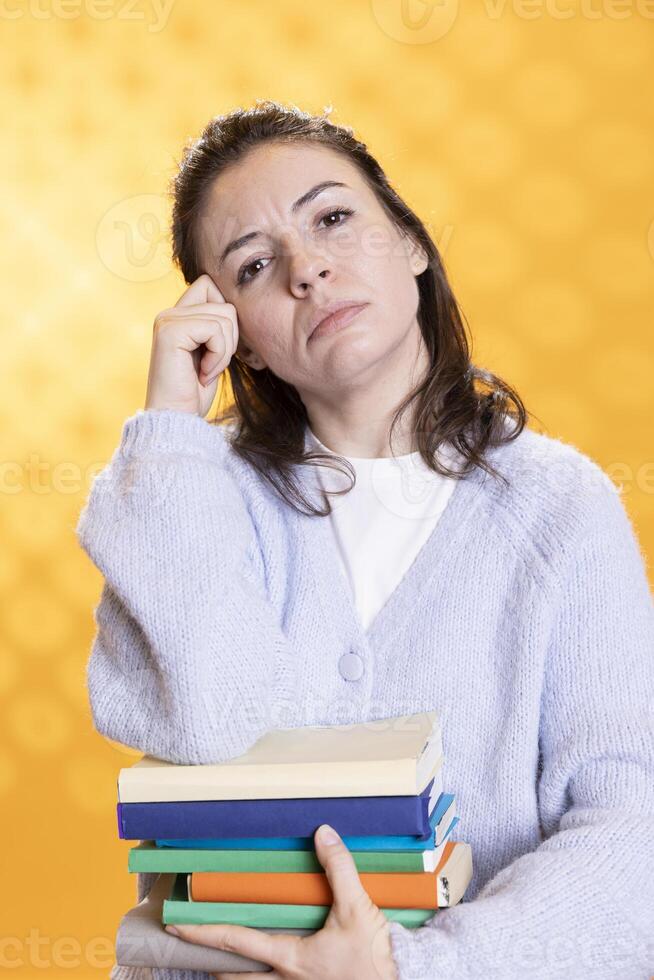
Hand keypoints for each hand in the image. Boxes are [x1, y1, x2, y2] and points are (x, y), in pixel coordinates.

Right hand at [145, 273, 238, 417]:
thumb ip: (217, 327)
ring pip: (225, 316)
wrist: (176, 419)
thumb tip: (238, 306)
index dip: (227, 316)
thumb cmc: (195, 392)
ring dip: (224, 351)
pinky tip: (202, 373)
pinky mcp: (171, 331)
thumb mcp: (212, 353)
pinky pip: (215, 330)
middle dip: (230, 338)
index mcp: (178, 316)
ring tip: (206, 371)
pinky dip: (218, 356)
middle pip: (225, 303)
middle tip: (212, 364)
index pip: (212, 286)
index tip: (217, 349)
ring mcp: (168, 320)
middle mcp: (169, 313)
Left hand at [164, 823, 399, 979]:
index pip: (236, 941)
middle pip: (236, 977)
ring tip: (224, 968)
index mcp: (290, 957)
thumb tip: (323, 834)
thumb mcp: (357, 908)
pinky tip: (273, 973)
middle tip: (197, 956)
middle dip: (215, 967)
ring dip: (238, 978)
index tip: (177, 925)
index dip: (203, 931)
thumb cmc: (373, 958)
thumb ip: (339, 869)